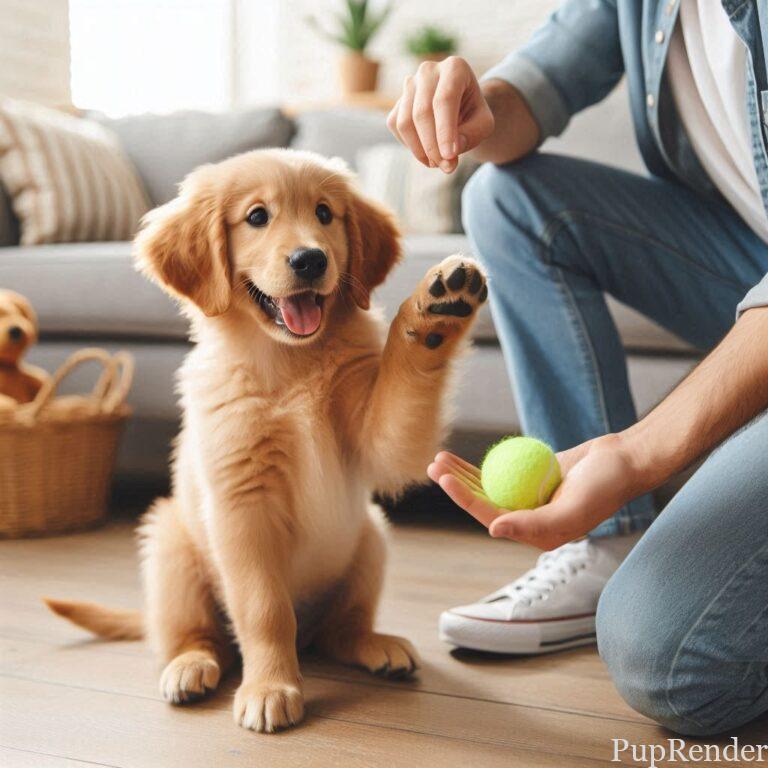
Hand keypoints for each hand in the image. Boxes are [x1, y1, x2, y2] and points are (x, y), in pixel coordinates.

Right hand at [387, 57, 493, 173]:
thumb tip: (448, 153)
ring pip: (405, 122)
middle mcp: (428, 71)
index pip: (444, 100)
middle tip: (447, 167)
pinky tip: (427, 152)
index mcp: (454, 68)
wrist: (460, 106)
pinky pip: (396, 127)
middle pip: (422, 112)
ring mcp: (409, 85)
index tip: (449, 157)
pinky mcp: (397, 102)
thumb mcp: (483, 125)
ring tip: (437, 163)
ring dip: (420, 150)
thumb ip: (471, 136)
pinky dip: (410, 146)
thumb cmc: (473, 114)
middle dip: (432, 146)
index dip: (445, 132)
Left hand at [427, 435, 642, 549]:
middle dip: (455, 485)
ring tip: (439, 458)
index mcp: (536, 535)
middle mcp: (528, 519)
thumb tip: (494, 530)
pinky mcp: (530, 477)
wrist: (623, 461)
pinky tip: (461, 455)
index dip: (464, 499)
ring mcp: (528, 497)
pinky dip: (481, 463)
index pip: (491, 517)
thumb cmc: (603, 487)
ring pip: (487, 485)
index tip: (446, 479)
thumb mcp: (571, 509)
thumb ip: (534, 524)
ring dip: (462, 473)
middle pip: (483, 501)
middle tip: (434, 465)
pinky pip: (500, 470)